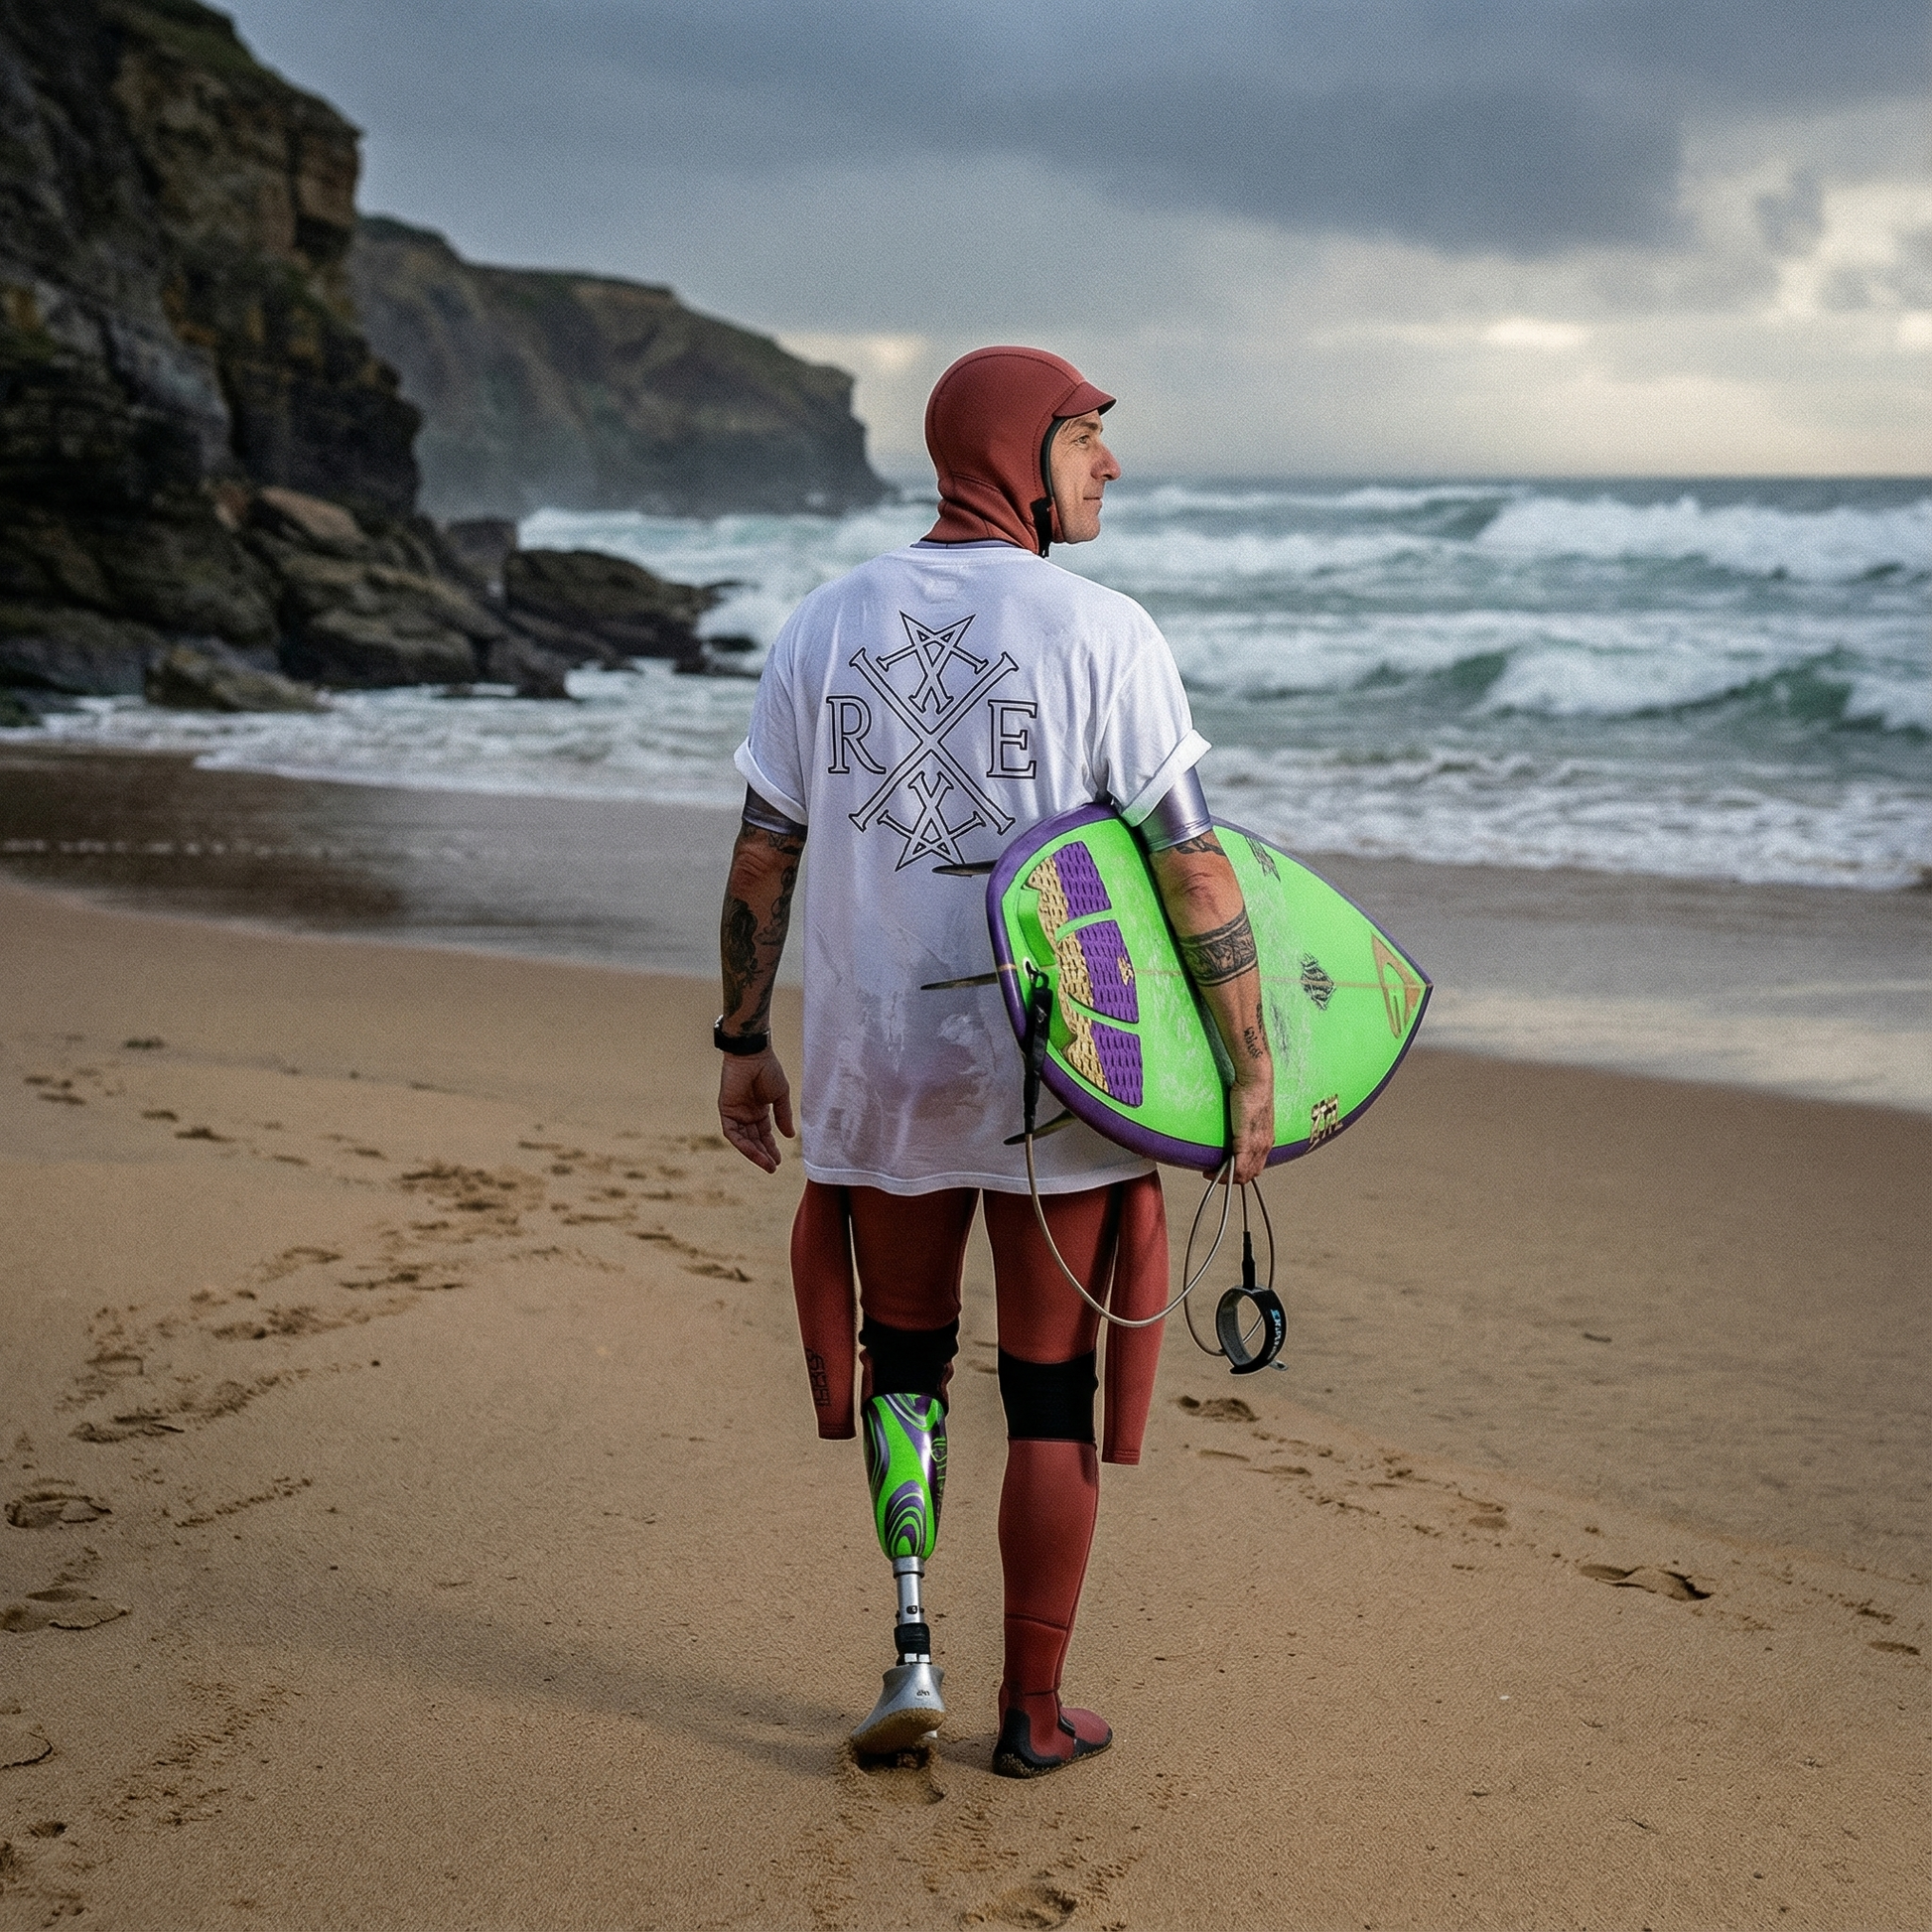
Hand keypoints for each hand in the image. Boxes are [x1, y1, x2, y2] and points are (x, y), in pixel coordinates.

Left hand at [719, 1049, 794, 1172]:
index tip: (779, 1161)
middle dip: (764, 1154)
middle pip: (754, 1140)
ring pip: (744, 1140)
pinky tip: (755, 1152)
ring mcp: (736, 1113)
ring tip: (767, 1164)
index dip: (771, 1147)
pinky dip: (743, 1144)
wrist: (753, 1055)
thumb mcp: (780, 1096)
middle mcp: (746, 1114)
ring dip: (754, 1153)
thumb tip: (790, 1136)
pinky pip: (733, 1133)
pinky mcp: (727, 1111)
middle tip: (773, 1167)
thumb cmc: (768, 1069)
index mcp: (759, 1110)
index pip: (764, 1134)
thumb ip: (783, 1116)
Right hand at [1212, 1069, 1274, 1188]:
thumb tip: (1235, 1128)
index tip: (1225, 1170)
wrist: (1256, 1079)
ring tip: (1211, 1173)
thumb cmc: (1253, 1090)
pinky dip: (1225, 1173)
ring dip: (1227, 1177)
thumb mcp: (1251, 1112)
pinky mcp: (1246, 1140)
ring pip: (1245, 1173)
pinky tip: (1212, 1171)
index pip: (1256, 1165)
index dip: (1241, 1173)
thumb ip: (1245, 1125)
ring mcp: (1256, 1144)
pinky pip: (1238, 1166)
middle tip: (1215, 1174)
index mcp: (1266, 1138)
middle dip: (1233, 1178)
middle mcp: (1264, 1144)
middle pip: (1251, 1173)